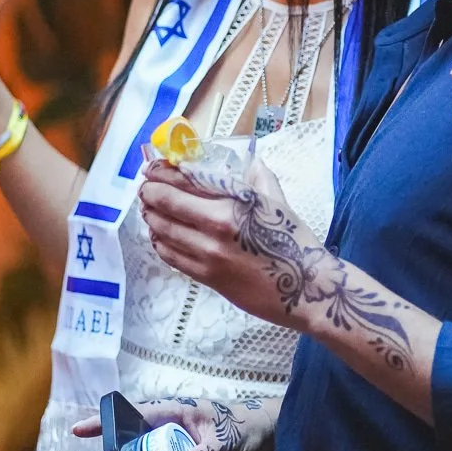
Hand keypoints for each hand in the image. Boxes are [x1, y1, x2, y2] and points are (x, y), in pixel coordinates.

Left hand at [139, 155, 323, 332]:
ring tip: (149, 211)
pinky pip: (172, 257)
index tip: (151, 169)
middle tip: (145, 190)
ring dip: (152, 218)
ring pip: (164, 231)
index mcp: (235, 200)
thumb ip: (260, 179)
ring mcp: (209, 253)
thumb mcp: (279, 203)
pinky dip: (161, 244)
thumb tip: (251, 162)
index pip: (185, 179)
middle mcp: (217, 224)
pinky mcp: (207, 277)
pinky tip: (160, 238)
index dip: (161, 173)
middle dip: (150, 194)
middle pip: (167, 203)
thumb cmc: (296, 243)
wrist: (305, 288)